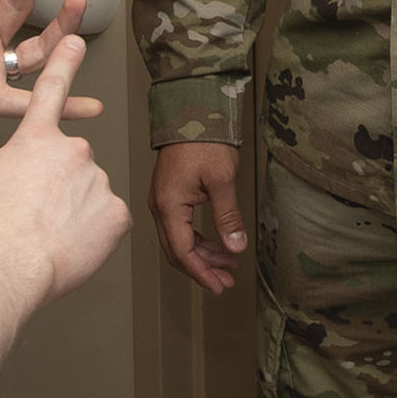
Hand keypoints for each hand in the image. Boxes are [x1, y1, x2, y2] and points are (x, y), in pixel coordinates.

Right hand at [0, 30, 131, 311]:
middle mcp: (73, 151)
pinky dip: (93, 233)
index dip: (64, 62)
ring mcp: (98, 180)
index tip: (76, 41)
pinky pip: (107, 220)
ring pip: (91, 194)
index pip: (50, 90)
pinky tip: (71, 244)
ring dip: (76, 210)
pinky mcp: (117, 212)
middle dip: (61, 185)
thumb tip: (20, 172)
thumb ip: (10, 164)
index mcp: (34, 140)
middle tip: (38, 213)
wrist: (6, 265)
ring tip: (49, 234)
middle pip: (73, 164)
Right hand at [152, 142, 248, 295]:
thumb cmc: (204, 141)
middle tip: (227, 281)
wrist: (191, 112)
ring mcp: (163, 202)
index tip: (219, 285)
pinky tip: (218, 244)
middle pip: (177, 251)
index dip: (201, 273)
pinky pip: (181, 227)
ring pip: (179, 240)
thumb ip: (228, 217)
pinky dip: (199, 239)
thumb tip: (235, 247)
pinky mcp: (170, 196)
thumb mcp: (222, 180)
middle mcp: (160, 207)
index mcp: (169, 205)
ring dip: (203, 255)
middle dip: (202, 269)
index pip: (182, 251)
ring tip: (229, 265)